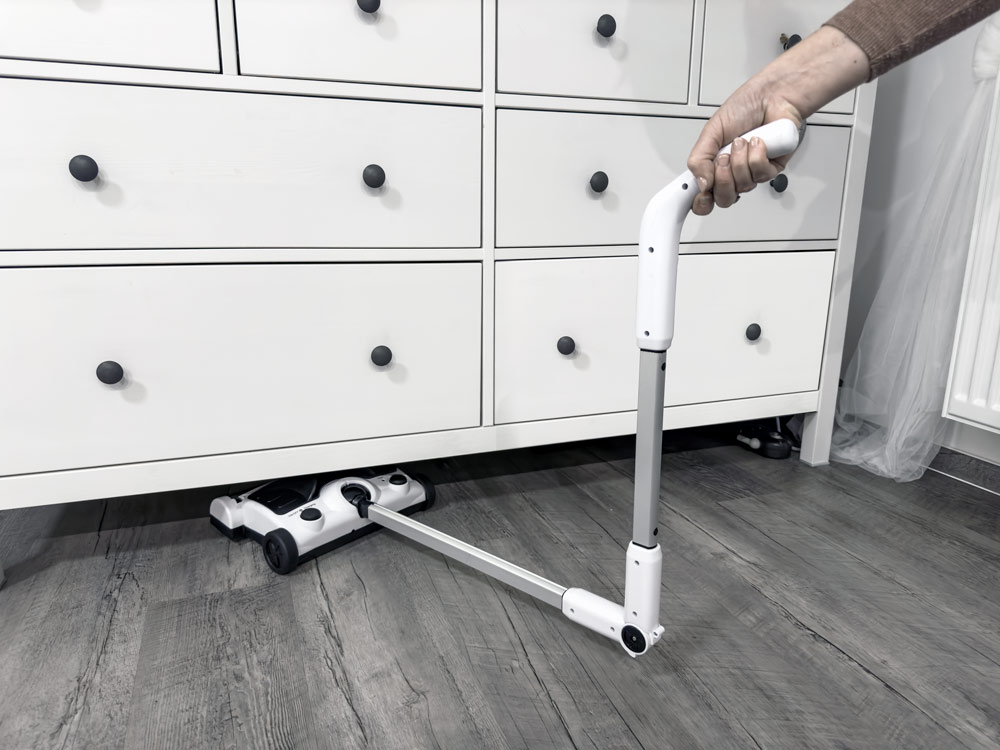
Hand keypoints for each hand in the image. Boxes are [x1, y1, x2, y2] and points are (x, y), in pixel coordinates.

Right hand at [687, 26, 868, 215]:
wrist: (772, 96)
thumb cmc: (744, 108)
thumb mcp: (711, 131)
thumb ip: (699, 159)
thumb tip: (700, 183)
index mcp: (713, 166)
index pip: (703, 197)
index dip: (701, 202)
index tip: (699, 196)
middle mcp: (732, 173)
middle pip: (724, 199)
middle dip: (723, 179)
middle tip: (723, 158)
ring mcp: (752, 173)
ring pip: (743, 186)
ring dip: (741, 160)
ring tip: (743, 142)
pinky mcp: (771, 169)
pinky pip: (761, 174)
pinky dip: (758, 155)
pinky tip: (759, 142)